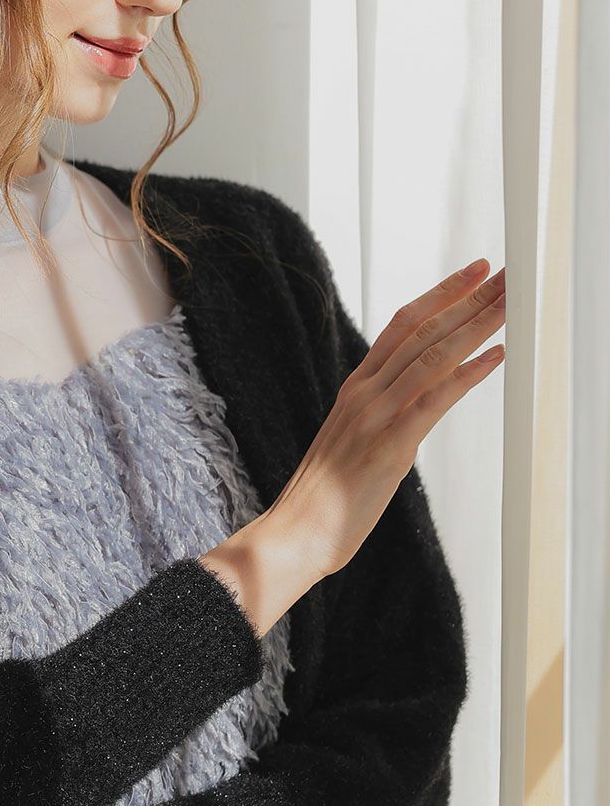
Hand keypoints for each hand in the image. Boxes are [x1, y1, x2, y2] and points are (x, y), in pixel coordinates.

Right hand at [268, 254, 505, 581]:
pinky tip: (496, 356)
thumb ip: (381, 418)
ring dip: (476, 326)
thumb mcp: (352, 443)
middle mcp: (364, 394)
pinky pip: (433, 401)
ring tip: (511, 303)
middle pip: (422, 332)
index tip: (474, 273)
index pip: (401, 326)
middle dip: (468, 299)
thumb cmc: (323, 499)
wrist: (295, 533)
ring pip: (431, 356)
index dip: (440, 294)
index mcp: (355, 390)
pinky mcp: (388, 446)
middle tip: (507, 275)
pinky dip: (468, 375)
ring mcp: (374, 417)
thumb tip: (417, 409)